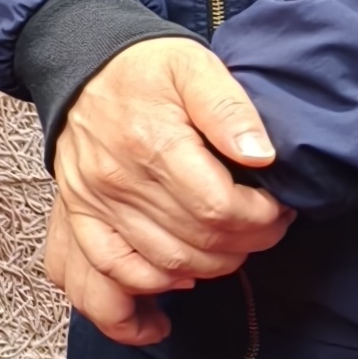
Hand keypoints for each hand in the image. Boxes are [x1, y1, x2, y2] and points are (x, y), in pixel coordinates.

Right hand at [43, 37, 289, 342]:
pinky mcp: (79, 217)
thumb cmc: (144, 68)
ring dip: (210, 267)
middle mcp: (118, 181)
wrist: (80, 63)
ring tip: (230, 245)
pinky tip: (173, 292)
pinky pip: (105, 276)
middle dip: (246, 243)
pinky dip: (142, 295)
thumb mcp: (193, 66)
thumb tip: (261, 156)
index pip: (219, 209)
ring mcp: (94, 204)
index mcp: (152, 143)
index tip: (279, 208)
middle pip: (197, 243)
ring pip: (163, 265)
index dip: (262, 219)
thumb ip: (229, 107)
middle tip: (264, 226)